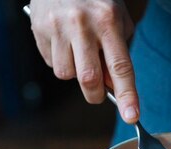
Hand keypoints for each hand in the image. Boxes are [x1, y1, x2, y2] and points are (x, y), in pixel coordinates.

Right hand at [29, 0, 138, 122]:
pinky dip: (60, 61)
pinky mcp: (38, 29)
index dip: (126, 95)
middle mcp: (82, 24)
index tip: (131, 116)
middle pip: (89, 79)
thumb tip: (111, 88)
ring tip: (78, 52)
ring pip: (66, 74)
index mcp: (108, 21)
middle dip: (96, 94)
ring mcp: (57, 27)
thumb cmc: (97, 0)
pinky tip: (64, 42)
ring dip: (75, 74)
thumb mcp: (117, 20)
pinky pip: (51, 63)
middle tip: (99, 92)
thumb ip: (117, 55)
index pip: (120, 66)